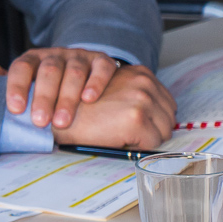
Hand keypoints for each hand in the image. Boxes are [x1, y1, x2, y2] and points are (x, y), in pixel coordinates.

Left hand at [0, 46, 128, 130]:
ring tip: (62, 122)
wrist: (84, 69)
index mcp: (33, 59)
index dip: (16, 86)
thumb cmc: (47, 82)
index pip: (21, 67)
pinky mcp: (102, 61)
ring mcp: (79, 57)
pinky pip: (101, 68)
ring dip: (67, 97)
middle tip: (39, 122)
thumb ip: (4, 79)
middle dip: (43, 98)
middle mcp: (55, 55)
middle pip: (48, 71)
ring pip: (74, 72)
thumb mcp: (25, 80)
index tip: (14, 109)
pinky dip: (96, 82)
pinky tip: (89, 99)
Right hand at [50, 64, 175, 149]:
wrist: (53, 116)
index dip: (153, 119)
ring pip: (163, 132)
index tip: (137, 127)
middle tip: (128, 134)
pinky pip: (151, 145)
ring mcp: (141, 99)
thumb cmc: (80, 108)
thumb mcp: (113, 90)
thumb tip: (159, 119)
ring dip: (145, 139)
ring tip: (122, 137)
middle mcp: (144, 82)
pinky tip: (117, 141)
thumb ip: (135, 95)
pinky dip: (137, 149)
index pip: (166, 103)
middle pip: (169, 117)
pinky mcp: (135, 119)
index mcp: (140, 73)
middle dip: (152, 130)